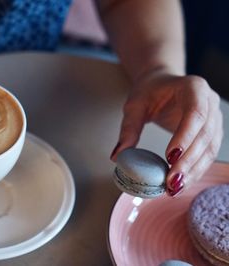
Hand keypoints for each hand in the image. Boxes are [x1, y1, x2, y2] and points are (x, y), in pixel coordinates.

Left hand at [110, 71, 222, 196]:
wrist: (161, 84)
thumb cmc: (149, 91)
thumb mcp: (135, 105)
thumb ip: (128, 128)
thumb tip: (118, 156)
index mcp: (193, 88)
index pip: (195, 113)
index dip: (185, 137)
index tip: (170, 157)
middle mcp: (209, 102)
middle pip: (205, 136)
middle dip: (188, 162)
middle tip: (171, 183)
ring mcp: (214, 118)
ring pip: (209, 149)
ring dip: (193, 171)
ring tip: (174, 189)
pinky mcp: (212, 132)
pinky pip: (207, 154)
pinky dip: (194, 170)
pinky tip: (180, 183)